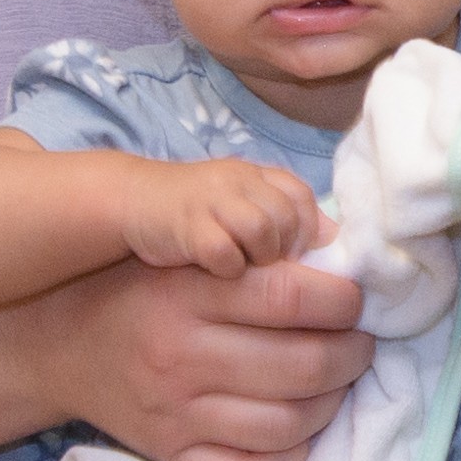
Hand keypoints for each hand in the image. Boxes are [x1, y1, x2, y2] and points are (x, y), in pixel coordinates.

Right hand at [38, 249, 371, 460]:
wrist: (59, 346)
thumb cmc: (136, 288)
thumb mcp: (183, 252)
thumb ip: (256, 250)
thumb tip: (341, 252)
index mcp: (185, 292)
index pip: (292, 295)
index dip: (345, 299)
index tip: (354, 299)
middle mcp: (179, 356)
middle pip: (303, 364)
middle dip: (352, 354)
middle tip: (358, 343)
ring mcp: (175, 416)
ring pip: (289, 424)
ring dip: (333, 405)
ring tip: (335, 384)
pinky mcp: (172, 458)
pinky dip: (292, 458)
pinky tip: (298, 431)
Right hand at [127, 158, 330, 277]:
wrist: (129, 200)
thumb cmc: (193, 214)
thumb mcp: (241, 203)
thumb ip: (285, 217)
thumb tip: (332, 240)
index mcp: (257, 175)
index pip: (303, 199)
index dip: (310, 237)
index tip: (309, 270)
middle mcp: (239, 180)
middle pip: (289, 216)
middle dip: (291, 256)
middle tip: (286, 285)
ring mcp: (212, 199)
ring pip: (263, 230)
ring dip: (262, 263)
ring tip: (252, 283)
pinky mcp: (187, 225)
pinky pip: (225, 252)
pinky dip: (229, 270)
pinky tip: (220, 279)